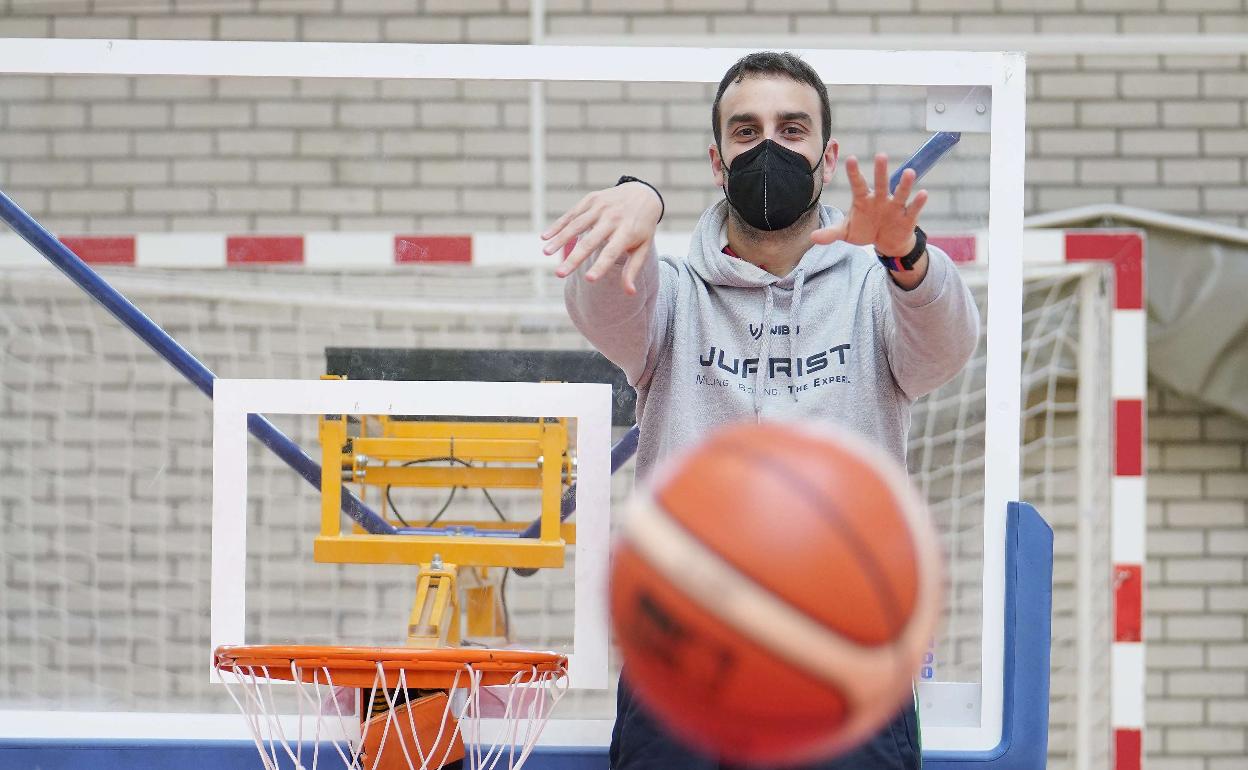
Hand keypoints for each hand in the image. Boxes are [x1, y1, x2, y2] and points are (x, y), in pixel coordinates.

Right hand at [544, 182, 661, 294]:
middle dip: (574, 258)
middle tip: (558, 274)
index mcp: (627, 233)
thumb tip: (630, 293)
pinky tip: (545, 236)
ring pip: (577, 225)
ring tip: (545, 253)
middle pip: (590, 242)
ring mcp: (601, 207)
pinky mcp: (591, 199)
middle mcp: (613, 219)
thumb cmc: (641, 228)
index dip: (600, 266)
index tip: (589, 280)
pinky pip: (572, 214)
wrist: (643, 194)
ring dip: (560, 239)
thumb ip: (633, 269)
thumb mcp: (643, 247)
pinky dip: (558, 225)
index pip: (612, 253)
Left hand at [810, 153, 927, 255]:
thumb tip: (813, 237)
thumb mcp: (846, 233)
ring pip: (900, 193)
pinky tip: (923, 193)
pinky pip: (913, 209)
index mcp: (863, 199)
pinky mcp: (907, 218)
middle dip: (881, 171)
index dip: (854, 172)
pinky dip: (918, 202)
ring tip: (909, 172)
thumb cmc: (865, 230)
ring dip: (904, 184)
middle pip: (880, 183)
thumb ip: (831, 233)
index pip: (858, 184)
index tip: (850, 158)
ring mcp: (895, 207)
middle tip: (881, 155)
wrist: (886, 243)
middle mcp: (880, 199)